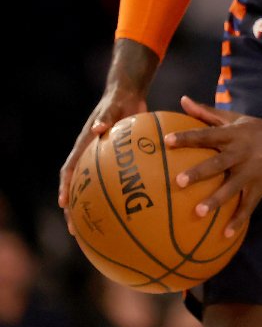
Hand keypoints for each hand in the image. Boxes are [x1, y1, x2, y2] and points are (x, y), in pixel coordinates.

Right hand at [58, 92, 147, 232]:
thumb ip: (106, 116)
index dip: (65, 187)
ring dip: (95, 208)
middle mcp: (90, 155)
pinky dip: (119, 195)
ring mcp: (102, 159)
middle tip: (75, 229)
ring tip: (98, 232)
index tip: (64, 204)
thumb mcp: (113, 106)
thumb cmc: (119, 100)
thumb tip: (97, 128)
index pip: (69, 170)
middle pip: (78, 186)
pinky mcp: (118, 161)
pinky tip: (133, 211)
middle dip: (74, 208)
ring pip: (95, 188)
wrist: (128, 94)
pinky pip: (116, 181)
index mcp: (84, 145)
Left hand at [166, 95, 261, 236]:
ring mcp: (252, 171)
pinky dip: (238, 220)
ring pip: (232, 187)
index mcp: (234, 135)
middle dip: (199, 172)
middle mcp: (241, 152)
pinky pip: (248, 205)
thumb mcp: (236, 119)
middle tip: (180, 182)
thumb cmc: (260, 130)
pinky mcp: (261, 186)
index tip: (167, 141)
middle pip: (217, 163)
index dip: (188, 137)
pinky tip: (225, 235)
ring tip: (198, 212)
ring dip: (216, 200)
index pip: (207, 134)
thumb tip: (183, 100)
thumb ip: (207, 113)